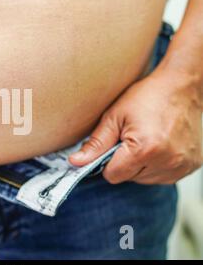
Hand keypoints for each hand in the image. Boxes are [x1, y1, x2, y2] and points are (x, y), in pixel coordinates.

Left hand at [69, 65, 201, 184]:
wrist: (182, 85)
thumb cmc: (146, 96)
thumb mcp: (114, 116)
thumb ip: (95, 144)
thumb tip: (74, 163)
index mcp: (144, 149)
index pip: (112, 175)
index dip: (107, 161)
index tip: (114, 144)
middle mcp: (166, 161)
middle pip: (129, 178)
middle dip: (124, 162)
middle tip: (132, 137)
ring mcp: (181, 166)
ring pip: (145, 179)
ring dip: (141, 165)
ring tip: (147, 139)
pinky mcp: (191, 166)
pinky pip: (163, 176)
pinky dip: (157, 165)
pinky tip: (160, 144)